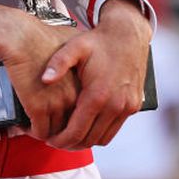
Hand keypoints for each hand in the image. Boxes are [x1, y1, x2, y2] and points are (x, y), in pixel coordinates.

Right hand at [0, 3, 80, 139]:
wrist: (20, 38)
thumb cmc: (41, 38)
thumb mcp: (72, 46)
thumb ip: (79, 59)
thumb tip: (82, 63)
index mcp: (82, 85)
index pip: (83, 112)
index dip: (71, 117)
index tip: (61, 117)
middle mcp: (73, 97)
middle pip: (71, 125)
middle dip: (60, 130)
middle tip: (49, 127)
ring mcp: (56, 104)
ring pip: (55, 132)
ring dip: (45, 132)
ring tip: (34, 127)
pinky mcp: (38, 108)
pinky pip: (39, 132)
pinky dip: (31, 131)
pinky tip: (24, 124)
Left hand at [40, 0, 151, 148]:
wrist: (128, 35)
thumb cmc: (98, 41)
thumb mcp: (75, 47)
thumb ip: (58, 63)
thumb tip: (44, 79)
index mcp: (97, 95)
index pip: (76, 131)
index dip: (61, 140)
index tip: (49, 140)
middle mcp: (114, 105)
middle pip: (89, 140)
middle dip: (71, 144)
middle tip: (57, 140)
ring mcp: (126, 107)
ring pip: (103, 138)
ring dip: (86, 140)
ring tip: (71, 135)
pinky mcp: (134, 106)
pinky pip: (115, 129)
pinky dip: (100, 132)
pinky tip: (88, 124)